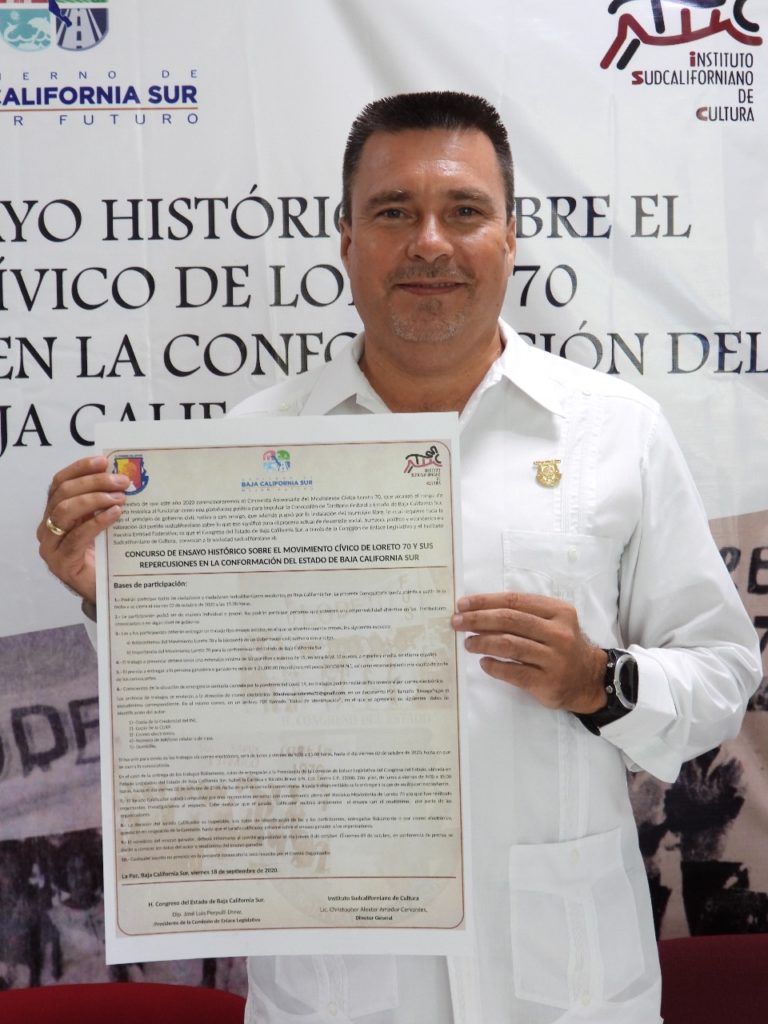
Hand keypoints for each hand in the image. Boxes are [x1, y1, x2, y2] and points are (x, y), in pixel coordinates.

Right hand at [37, 455, 128, 602]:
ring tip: (120, 497)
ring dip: (95, 499)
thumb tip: (119, 476)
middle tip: (121, 481)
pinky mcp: (61, 563)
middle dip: (93, 483)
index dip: (79, 468)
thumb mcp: (100, 523)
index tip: (103, 461)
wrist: (102, 591)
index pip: (59, 483)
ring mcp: (50, 546)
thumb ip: (102, 503)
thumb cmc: (102, 555)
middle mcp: (47, 528)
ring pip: (65, 511)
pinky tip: (115, 514)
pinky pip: (77, 536)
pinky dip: (97, 521)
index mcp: (54, 513)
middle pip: (63, 494)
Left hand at [451, 592, 607, 713]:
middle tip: (457, 622)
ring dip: (482, 642)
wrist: (589, 679)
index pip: (515, 601)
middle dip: (478, 619)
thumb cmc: (562, 646)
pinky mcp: (547, 682)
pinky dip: (494, 666)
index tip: (463, 604)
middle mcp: (558, 633)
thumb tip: (480, 611)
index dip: (485, 601)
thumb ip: (525, 614)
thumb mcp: (554, 622)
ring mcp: (554, 659)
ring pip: (509, 645)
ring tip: (468, 643)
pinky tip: (484, 662)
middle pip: (509, 620)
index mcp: (558, 612)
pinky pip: (513, 672)